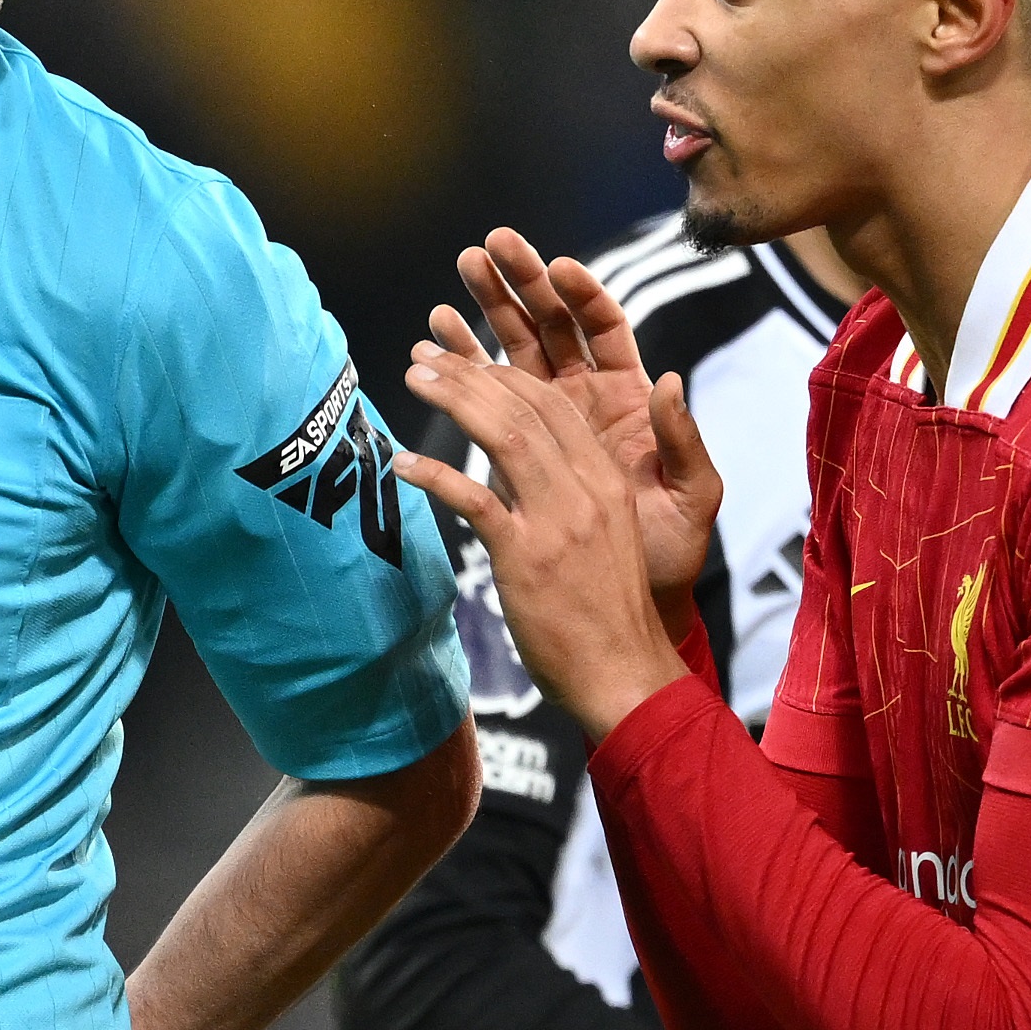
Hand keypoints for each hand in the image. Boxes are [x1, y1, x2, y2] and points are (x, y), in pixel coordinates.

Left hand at [391, 337, 699, 740]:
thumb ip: (576, 485)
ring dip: (453, 399)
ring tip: (414, 378)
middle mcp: (585, 488)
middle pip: (523, 407)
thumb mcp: (610, 529)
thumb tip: (537, 454)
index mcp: (606, 478)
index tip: (462, 359)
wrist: (626, 673)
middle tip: (424, 356)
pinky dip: (436, 474)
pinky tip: (404, 462)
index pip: (552, 403)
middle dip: (469, 372)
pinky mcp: (527, 557)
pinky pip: (475, 501)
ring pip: (501, 436)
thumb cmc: (609, 607)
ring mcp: (557, 521)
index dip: (503, 373)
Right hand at [439, 228, 722, 631]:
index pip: (602, 328)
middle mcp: (585, 399)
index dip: (580, 294)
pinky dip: (459, 380)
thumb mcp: (691, 497)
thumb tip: (669, 380)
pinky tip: (430, 357)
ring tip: (449, 293)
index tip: (554, 267)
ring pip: (510, 357)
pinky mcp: (515, 455)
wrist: (629, 605)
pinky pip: (484, 408)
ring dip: (479, 322)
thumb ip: (682, 440)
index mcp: (627, 397)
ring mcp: (547, 424)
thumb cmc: (670, 553)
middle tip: (484, 250)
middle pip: (547, 327)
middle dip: (517, 286)